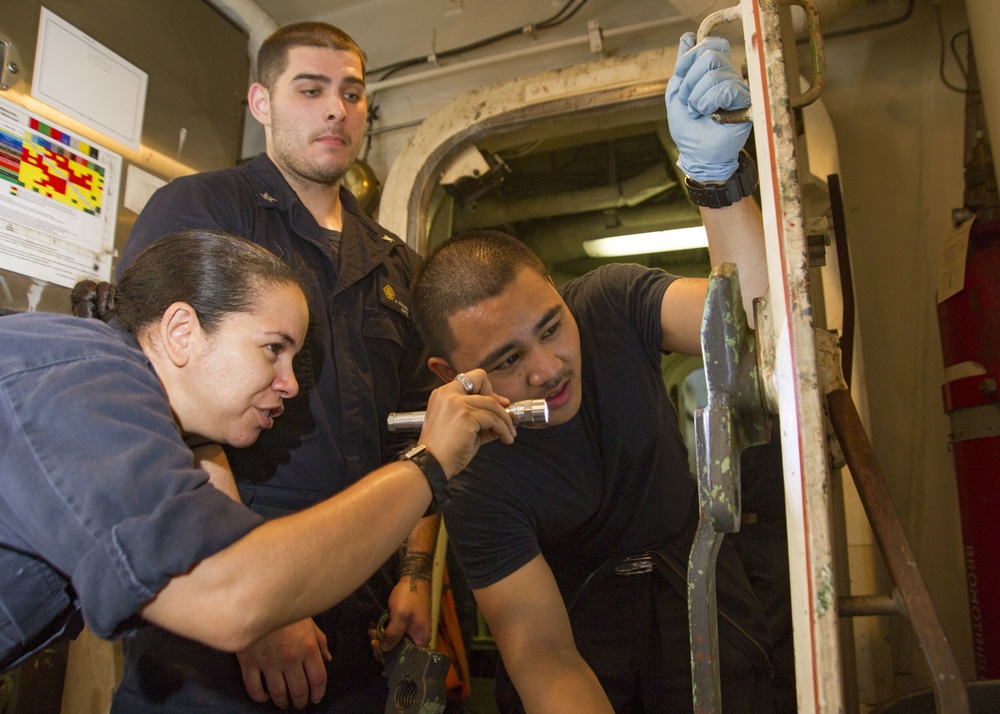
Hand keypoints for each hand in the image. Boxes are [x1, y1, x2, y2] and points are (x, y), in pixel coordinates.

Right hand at [237, 618, 331, 708]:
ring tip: (283, 702)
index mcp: (308, 647)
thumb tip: (328, 659)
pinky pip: (254, 688)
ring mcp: (269, 661)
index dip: (318, 693)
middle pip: (299, 690)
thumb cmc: (285, 609)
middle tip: (299, 703)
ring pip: (278, 693)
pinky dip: (260, 697)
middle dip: (301, 700)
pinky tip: (264, 696)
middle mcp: (291, 658)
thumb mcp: (308, 621)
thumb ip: (320, 641)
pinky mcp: (249, 662)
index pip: (318, 679)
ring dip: (282, 701)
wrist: (257, 598)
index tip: (316, 698)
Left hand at [379, 578, 433, 653]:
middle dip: (382, 646)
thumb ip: (393, 635)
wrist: (413, 578)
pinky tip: (374, 626)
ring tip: (371, 629)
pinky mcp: (404, 625)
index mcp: (420, 640)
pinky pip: (392, 633)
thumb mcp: (400, 616)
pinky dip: (383, 631)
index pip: (407, 659)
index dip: (391, 660)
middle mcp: (416, 639)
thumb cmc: (409, 597)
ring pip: (393, 642)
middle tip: (372, 637)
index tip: (378, 653)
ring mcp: (410, 631)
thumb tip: (384, 650)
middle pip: (398, 652)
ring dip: (380, 637)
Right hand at [419, 368, 516, 476]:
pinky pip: (493, 419)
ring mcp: (457, 404)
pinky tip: (505, 438)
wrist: (431, 464)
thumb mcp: (460, 428)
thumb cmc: (442, 451)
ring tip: (509, 434)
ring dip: (505, 420)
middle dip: (499, 402)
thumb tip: (500, 420)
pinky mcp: (466, 416)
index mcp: (443, 394)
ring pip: (492, 404)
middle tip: (507, 419)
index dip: (487, 389)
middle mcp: (448, 394)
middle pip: (482, 384)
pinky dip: (503, 429)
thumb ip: (479, 420)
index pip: (471, 379)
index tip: (497, 403)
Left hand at [666, 32, 751, 183]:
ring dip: (697, 97)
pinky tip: (709, 115)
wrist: (697, 155)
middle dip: (690, 81)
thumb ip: (682, 66)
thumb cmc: (689, 128)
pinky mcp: (746, 103)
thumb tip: (687, 36)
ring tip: (698, 112)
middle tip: (688, 103)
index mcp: (715, 72)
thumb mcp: (677, 94)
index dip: (690, 57)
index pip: (710, 44)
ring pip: (716, 73)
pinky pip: (727, 87)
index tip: (679, 75)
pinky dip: (709, 101)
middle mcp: (731, 76)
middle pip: (710, 56)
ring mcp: (740, 89)